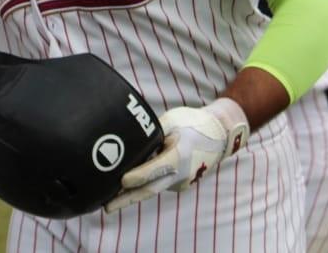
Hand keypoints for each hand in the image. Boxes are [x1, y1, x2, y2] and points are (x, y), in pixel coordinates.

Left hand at [104, 98, 247, 212]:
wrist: (220, 135)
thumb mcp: (172, 121)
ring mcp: (182, 182)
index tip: (121, 181)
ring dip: (133, 193)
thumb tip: (130, 142)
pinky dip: (145, 185)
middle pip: (150, 189)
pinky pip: (160, 185)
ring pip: (153, 189)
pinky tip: (129, 185)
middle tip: (107, 207)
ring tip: (111, 197)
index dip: (137, 177)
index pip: (154, 170)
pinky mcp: (181, 184)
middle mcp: (180, 173)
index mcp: (179, 155)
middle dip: (127, 199)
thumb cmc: (193, 123)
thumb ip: (152, 133)